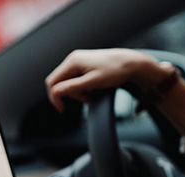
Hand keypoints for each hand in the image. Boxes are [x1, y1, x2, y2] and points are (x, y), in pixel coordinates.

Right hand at [45, 48, 159, 111]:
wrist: (132, 63)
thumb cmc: (116, 70)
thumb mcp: (92, 82)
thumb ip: (72, 87)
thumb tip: (56, 92)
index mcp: (73, 61)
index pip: (52, 82)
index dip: (54, 97)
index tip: (62, 109)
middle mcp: (73, 59)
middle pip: (60, 82)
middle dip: (70, 95)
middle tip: (86, 100)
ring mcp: (79, 61)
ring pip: (68, 82)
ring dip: (77, 92)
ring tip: (92, 94)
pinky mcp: (84, 64)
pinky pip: (76, 79)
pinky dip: (82, 87)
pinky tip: (92, 89)